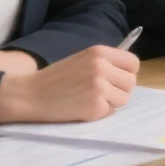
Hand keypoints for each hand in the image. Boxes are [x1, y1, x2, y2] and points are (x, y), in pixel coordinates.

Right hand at [0, 45, 139, 123]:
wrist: (31, 94)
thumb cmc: (55, 78)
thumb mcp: (82, 60)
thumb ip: (104, 63)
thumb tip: (126, 73)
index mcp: (99, 52)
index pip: (133, 63)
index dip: (126, 73)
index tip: (116, 80)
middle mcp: (102, 67)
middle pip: (131, 83)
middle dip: (119, 90)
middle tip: (100, 93)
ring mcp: (99, 87)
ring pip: (123, 99)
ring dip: (111, 103)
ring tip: (89, 99)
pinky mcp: (95, 107)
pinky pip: (110, 112)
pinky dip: (99, 113)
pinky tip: (82, 108)